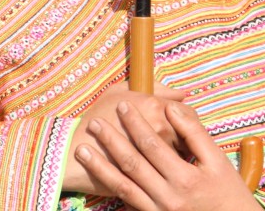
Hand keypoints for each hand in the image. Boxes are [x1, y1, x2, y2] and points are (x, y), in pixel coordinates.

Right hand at [62, 84, 187, 194]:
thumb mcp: (120, 92)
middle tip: (180, 139)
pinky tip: (166, 169)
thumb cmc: (97, 117)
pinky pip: (172, 174)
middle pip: (190, 136)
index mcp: (154, 108)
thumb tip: (181, 93)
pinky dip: (172, 172)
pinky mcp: (152, 177)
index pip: (188, 113)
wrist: (74, 152)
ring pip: (183, 156)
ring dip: (182, 155)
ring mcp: (157, 157)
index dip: (187, 119)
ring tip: (172, 154)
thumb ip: (154, 88)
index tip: (182, 123)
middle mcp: (161, 131)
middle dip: (187, 138)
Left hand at [74, 99, 257, 210]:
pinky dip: (110, 189)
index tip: (123, 105)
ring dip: (100, 166)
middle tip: (94, 123)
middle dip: (111, 141)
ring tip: (82, 150)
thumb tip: (172, 108)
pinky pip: (127, 202)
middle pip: (132, 163)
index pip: (152, 144)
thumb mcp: (217, 161)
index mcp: (184, 178)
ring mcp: (157, 210)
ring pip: (123, 185)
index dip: (135, 123)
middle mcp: (167, 196)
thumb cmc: (227, 192)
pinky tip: (96, 177)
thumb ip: (194, 133)